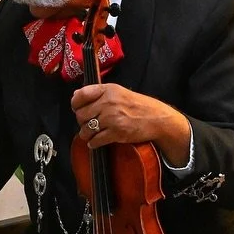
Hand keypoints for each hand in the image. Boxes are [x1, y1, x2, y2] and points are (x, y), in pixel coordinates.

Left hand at [70, 84, 190, 165]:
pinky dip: (94, 143)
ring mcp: (112, 118)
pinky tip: (97, 142)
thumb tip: (76, 94)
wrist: (157, 119)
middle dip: (82, 122)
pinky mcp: (117, 132)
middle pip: (80, 115)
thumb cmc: (138, 105)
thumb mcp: (118, 92)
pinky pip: (96, 141)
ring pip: (86, 129)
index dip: (75, 104)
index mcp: (108, 90)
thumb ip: (98, 93)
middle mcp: (108, 102)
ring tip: (92, 134)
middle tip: (89, 124)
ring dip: (87, 134)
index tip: (78, 109)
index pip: (80, 95)